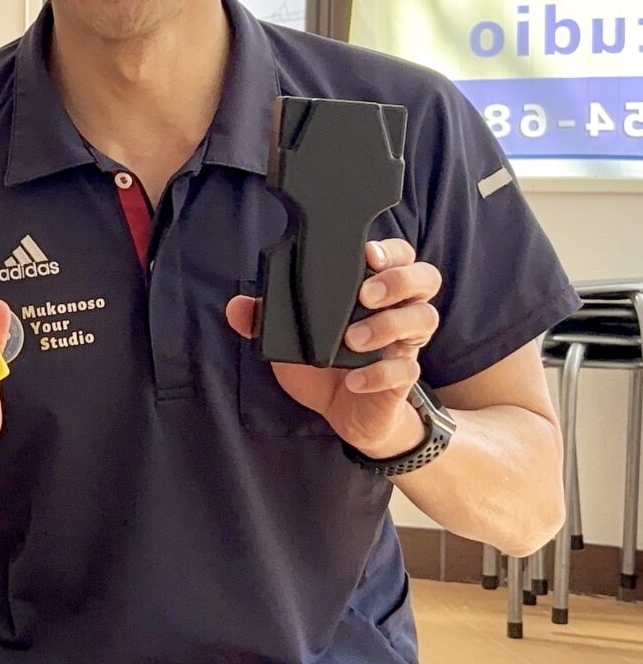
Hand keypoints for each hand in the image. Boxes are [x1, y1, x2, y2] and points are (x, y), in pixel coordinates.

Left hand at [226, 238, 441, 456]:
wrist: (344, 413)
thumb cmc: (322, 362)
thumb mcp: (289, 337)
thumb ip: (264, 318)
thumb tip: (236, 306)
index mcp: (373, 289)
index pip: (398, 255)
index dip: (390, 250)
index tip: (367, 254)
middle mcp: (397, 309)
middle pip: (425, 278)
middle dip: (399, 279)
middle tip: (364, 294)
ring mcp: (405, 343)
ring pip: (425, 318)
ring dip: (389, 324)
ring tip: (353, 338)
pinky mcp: (403, 378)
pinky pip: (407, 369)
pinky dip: (379, 373)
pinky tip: (354, 379)